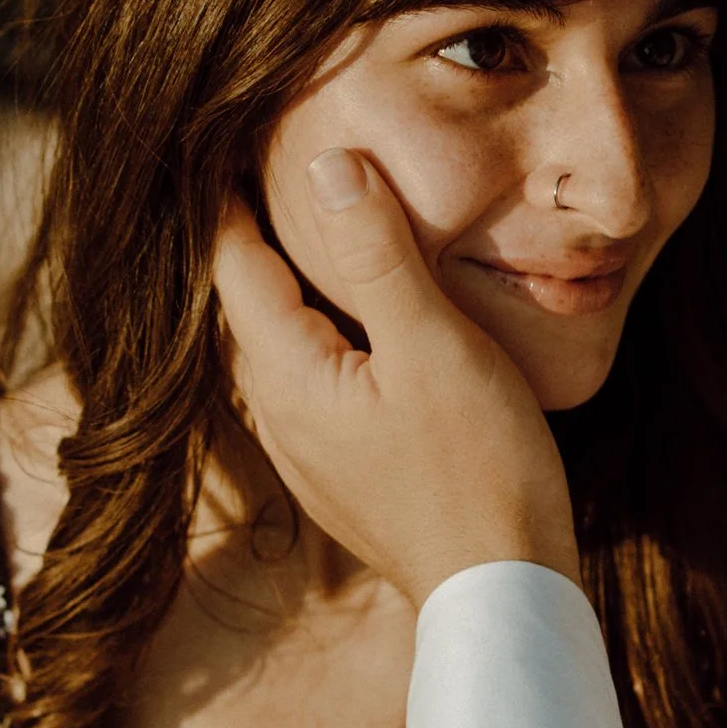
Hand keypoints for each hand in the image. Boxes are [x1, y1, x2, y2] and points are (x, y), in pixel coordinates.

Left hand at [213, 166, 579, 609]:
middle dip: (256, 233)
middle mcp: (277, 414)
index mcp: (285, 374)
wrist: (501, 595)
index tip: (225, 131)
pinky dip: (324, 334)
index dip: (228, 193)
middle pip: (248, 302)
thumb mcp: (432, 345)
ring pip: (280, 344)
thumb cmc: (478, 469)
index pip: (233, 260)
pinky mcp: (342, 474)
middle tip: (267, 162)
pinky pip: (313, 382)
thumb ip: (376, 253)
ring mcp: (306, 451)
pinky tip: (361, 321)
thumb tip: (326, 165)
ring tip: (315, 226)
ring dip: (292, 286)